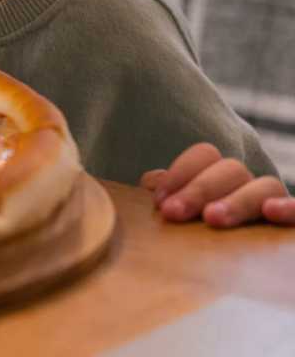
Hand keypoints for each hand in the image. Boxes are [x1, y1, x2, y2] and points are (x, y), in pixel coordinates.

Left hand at [140, 143, 294, 227]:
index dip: (181, 172)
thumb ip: (167, 198)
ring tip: (212, 219)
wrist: (239, 279)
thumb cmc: (194, 241)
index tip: (159, 202)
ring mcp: (272, 203)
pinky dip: (289, 208)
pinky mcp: (290, 228)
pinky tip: (271, 211)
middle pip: (231, 169)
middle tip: (173, 213)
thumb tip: (153, 182)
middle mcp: (247, 186)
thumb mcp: (180, 218)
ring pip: (265, 185)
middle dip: (199, 189)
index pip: (205, 155)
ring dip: (236, 200)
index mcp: (218, 177)